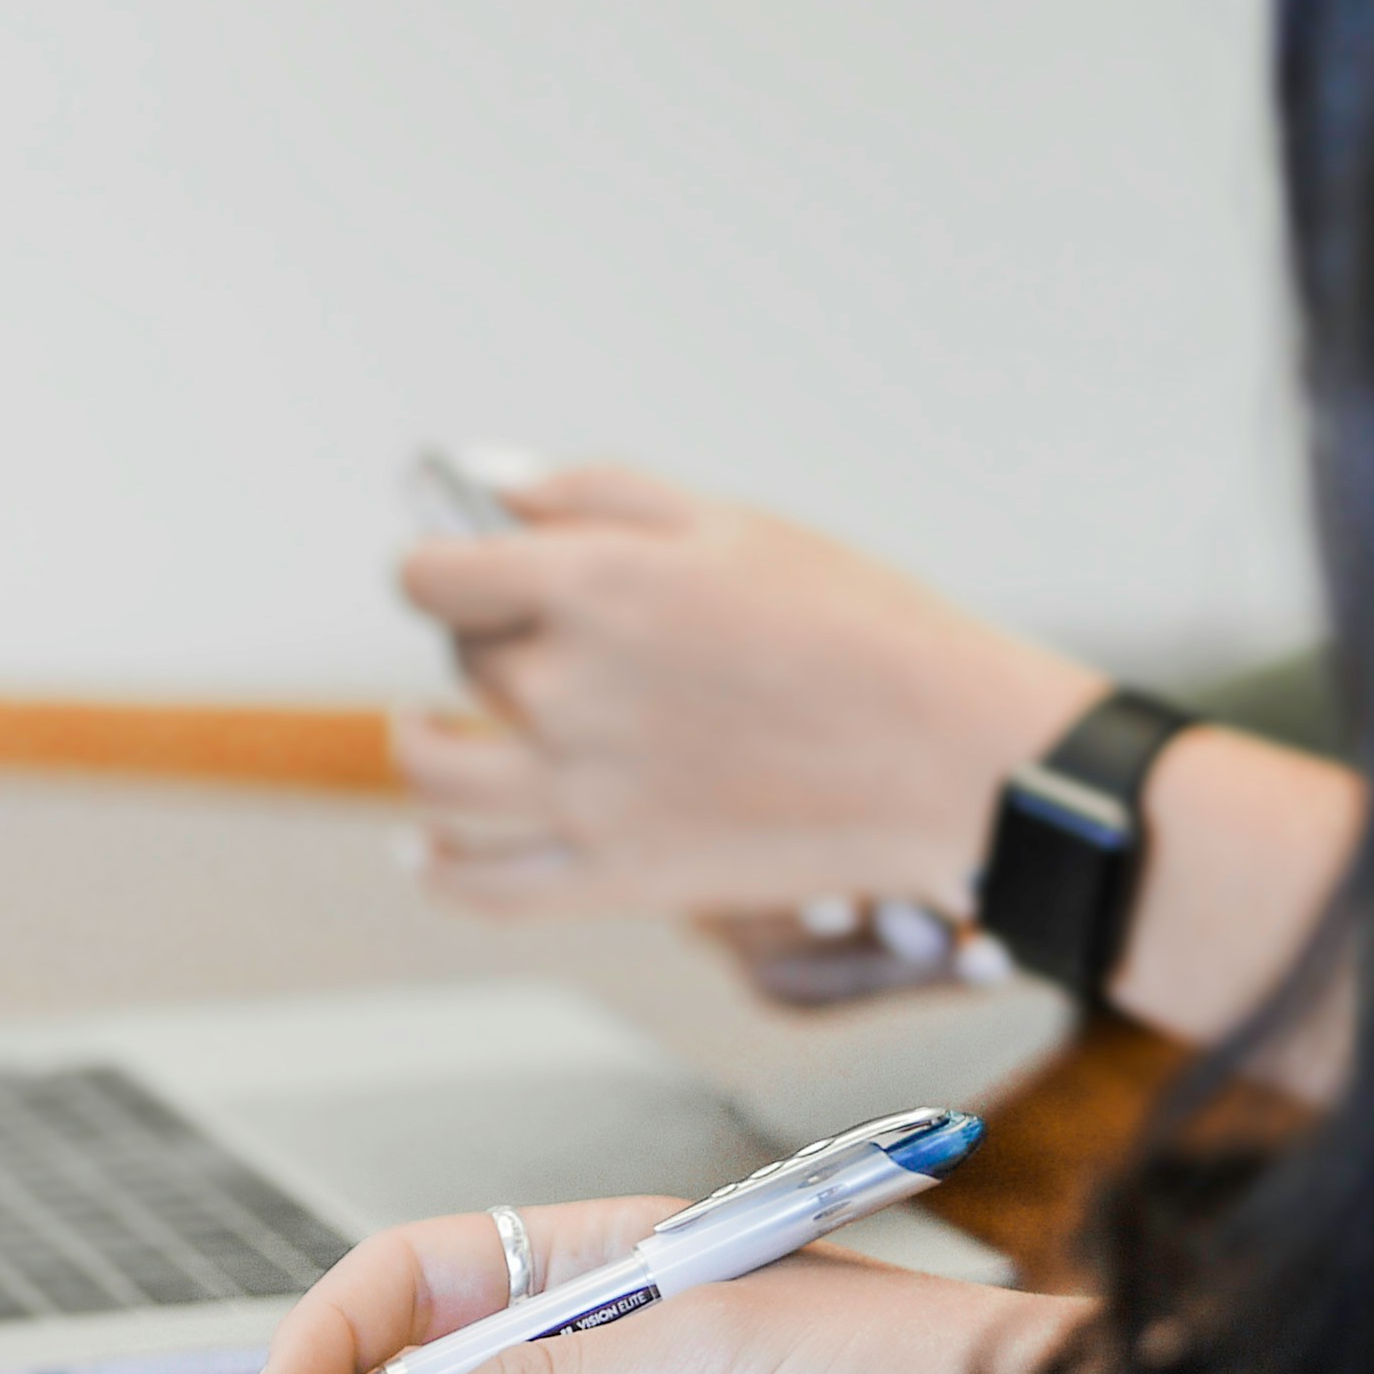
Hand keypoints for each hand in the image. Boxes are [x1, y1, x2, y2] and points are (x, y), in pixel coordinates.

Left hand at [389, 465, 1103, 918]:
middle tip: (542, 639)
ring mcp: (582, 794)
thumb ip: (593, 496)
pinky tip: (431, 844)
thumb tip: (487, 487)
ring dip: (423, 747)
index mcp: (592, 587)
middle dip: (487, 638)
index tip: (457, 567)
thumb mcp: (730, 524)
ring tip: (435, 732)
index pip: (433, 575)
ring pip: (436, 777)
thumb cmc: (858, 626)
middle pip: (463, 660)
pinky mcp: (613, 876)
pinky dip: (440, 868)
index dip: (439, 563)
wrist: (950, 755)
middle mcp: (567, 690)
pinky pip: (480, 886)